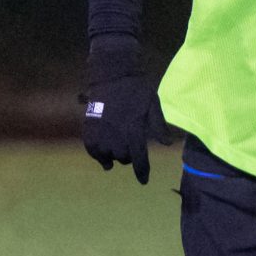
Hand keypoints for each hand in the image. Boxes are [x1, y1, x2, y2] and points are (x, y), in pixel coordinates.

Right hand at [81, 42, 160, 184]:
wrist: (111, 74)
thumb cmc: (136, 89)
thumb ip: (159, 125)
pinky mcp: (88, 130)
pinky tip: (102, 155)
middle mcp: (117, 136)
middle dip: (129, 156)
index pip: (139, 159)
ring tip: (116, 151)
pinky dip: (98, 154)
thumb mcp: (153, 104)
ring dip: (114, 155)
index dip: (142, 172)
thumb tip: (166, 144)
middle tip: (130, 147)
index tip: (143, 181)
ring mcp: (101, 134)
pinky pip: (92, 150)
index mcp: (135, 131)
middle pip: (124, 158)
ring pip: (108, 156)